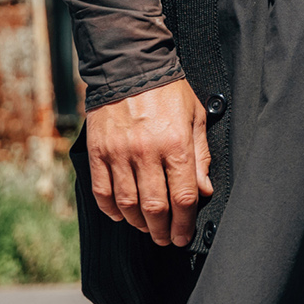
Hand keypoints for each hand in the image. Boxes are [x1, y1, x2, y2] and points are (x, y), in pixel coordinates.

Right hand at [84, 81, 213, 246]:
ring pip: (127, 205)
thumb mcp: (196, 116)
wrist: (130, 64)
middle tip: (166, 238)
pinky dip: (111, 210)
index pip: (183, 196)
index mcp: (175, 143)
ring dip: (138, 223)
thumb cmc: (168, 89)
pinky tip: (121, 214)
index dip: (184, 223)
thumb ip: (201, 155)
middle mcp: (146, 151)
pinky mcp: (98, 152)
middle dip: (162, 231)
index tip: (184, 235)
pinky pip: (102, 192)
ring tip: (147, 227)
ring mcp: (119, 153)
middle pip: (154, 208)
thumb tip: (204, 190)